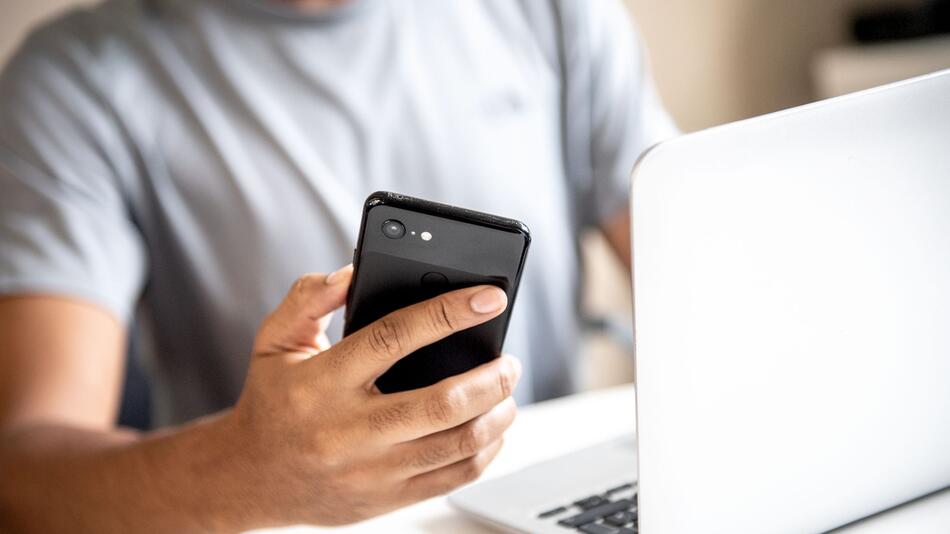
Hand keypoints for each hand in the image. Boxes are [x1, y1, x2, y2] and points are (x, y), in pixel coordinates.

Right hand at [225, 265, 520, 527]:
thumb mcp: (273, 341)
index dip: (449, 313)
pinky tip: (492, 429)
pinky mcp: (386, 500)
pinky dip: (485, 452)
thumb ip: (308, 299)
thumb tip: (352, 271)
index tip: (490, 298)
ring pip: (455, 445)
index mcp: (321, 382)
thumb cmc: (272, 401)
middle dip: (490, 377)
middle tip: (510, 360)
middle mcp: (347, 430)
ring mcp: (370, 471)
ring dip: (497, 415)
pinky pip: (452, 478)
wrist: (249, 478)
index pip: (394, 337)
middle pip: (440, 404)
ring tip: (506, 392)